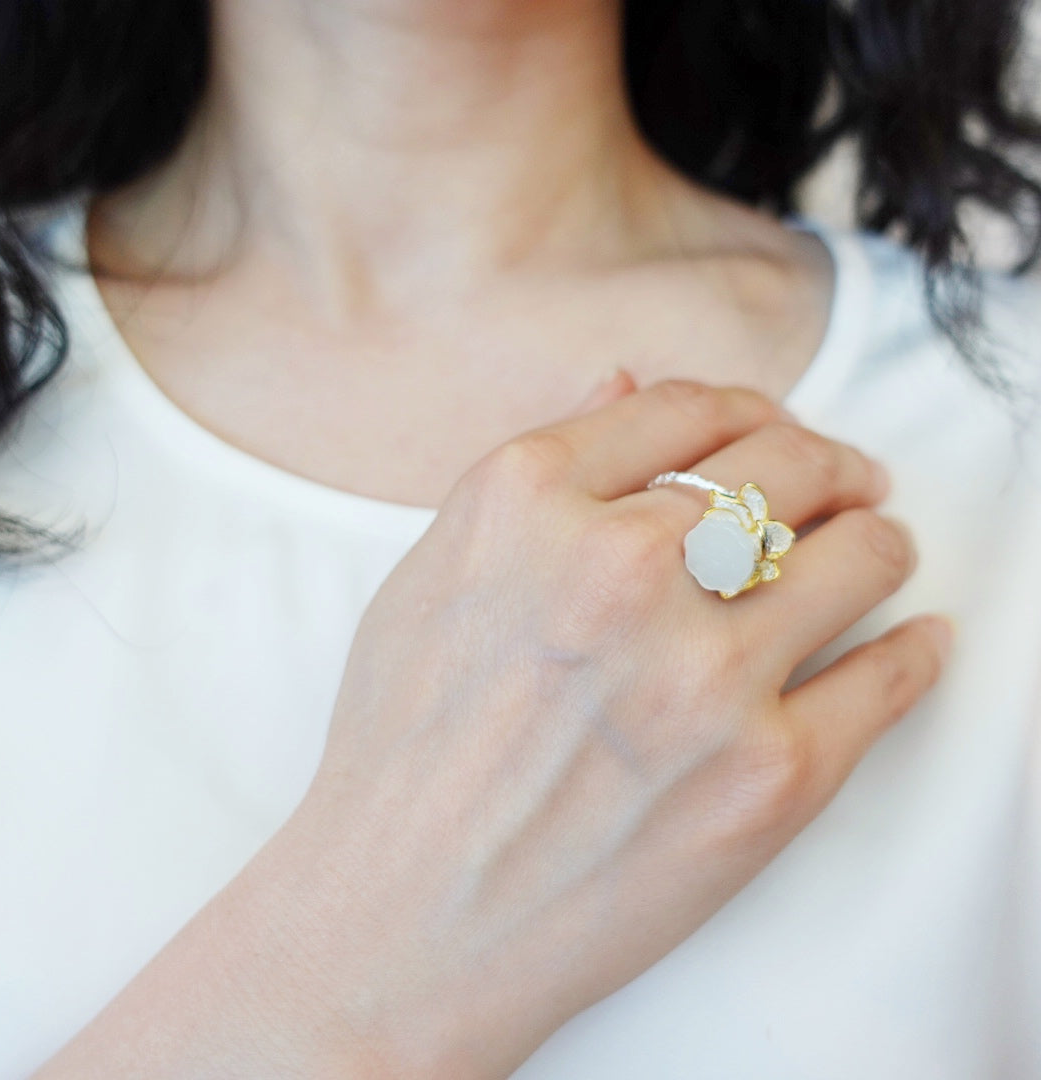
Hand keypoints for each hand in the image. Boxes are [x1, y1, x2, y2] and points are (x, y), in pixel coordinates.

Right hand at [264, 377, 950, 1077]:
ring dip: (880, 540)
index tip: (769, 435)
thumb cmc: (399, 749)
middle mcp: (616, 568)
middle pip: (786, 462)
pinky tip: (914, 639)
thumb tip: (625, 390)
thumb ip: (530, 478)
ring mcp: (699, 673)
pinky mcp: (767, 776)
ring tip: (877, 549)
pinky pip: (891, 674)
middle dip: (829, 463)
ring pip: (860, 551)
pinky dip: (917, 649)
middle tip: (846, 483)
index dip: (745, 412)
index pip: (687, 409)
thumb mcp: (428, 577)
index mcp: (525, 504)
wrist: (402, 917)